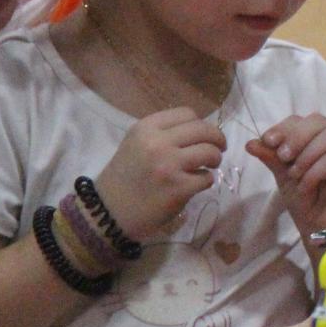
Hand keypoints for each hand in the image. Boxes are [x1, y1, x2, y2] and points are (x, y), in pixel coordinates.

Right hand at [95, 108, 226, 240]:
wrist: (106, 213)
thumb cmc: (123, 178)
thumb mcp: (135, 144)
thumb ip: (162, 134)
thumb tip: (199, 130)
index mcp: (145, 128)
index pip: (187, 113)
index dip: (200, 123)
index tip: (202, 134)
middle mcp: (157, 142)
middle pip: (204, 130)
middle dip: (217, 139)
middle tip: (219, 148)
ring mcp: (169, 165)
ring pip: (210, 152)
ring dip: (215, 159)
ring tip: (209, 166)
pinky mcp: (178, 188)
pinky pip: (207, 178)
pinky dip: (206, 181)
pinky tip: (195, 184)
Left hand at [246, 114, 325, 236]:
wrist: (320, 226)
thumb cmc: (305, 200)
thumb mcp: (282, 176)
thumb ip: (271, 158)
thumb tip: (249, 143)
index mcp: (314, 137)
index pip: (299, 120)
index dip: (283, 127)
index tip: (268, 141)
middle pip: (317, 120)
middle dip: (296, 136)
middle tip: (283, 156)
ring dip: (306, 155)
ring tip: (295, 175)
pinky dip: (315, 171)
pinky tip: (307, 185)